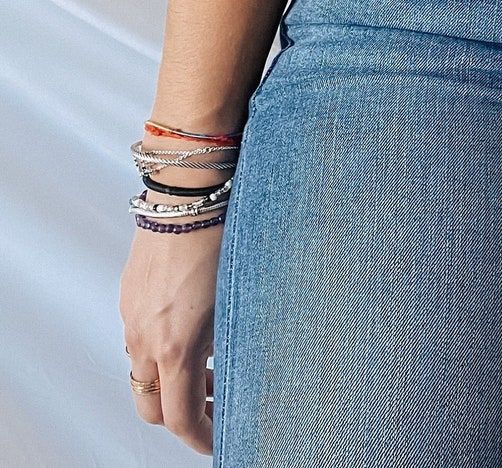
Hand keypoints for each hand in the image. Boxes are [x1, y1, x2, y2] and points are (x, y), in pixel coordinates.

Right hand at [119, 220, 223, 451]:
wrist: (187, 198)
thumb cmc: (224, 242)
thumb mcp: (236, 301)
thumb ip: (225, 343)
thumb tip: (226, 368)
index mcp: (176, 348)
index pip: (179, 417)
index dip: (200, 436)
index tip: (219, 440)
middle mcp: (145, 341)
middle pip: (152, 406)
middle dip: (181, 415)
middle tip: (215, 405)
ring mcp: (132, 320)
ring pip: (144, 372)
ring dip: (172, 381)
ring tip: (210, 367)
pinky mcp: (129, 298)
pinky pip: (139, 339)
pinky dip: (162, 350)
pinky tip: (192, 329)